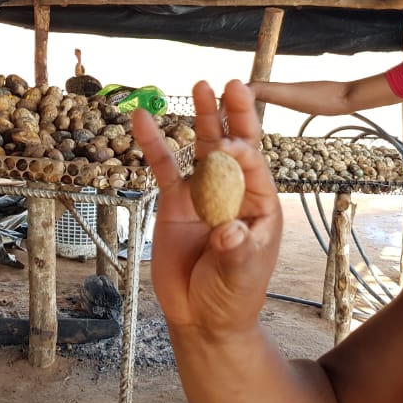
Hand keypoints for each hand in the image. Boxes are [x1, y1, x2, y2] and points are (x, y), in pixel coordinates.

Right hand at [132, 80, 282, 334]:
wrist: (201, 318)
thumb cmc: (231, 297)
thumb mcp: (238, 278)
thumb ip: (235, 253)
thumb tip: (229, 232)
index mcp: (260, 205)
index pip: (253, 167)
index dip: (241, 152)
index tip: (226, 147)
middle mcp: (233, 192)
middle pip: (235, 145)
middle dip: (236, 115)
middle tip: (234, 84)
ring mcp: (203, 194)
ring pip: (203, 148)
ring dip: (203, 118)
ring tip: (201, 86)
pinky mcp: (176, 202)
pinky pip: (164, 168)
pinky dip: (154, 144)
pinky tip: (143, 120)